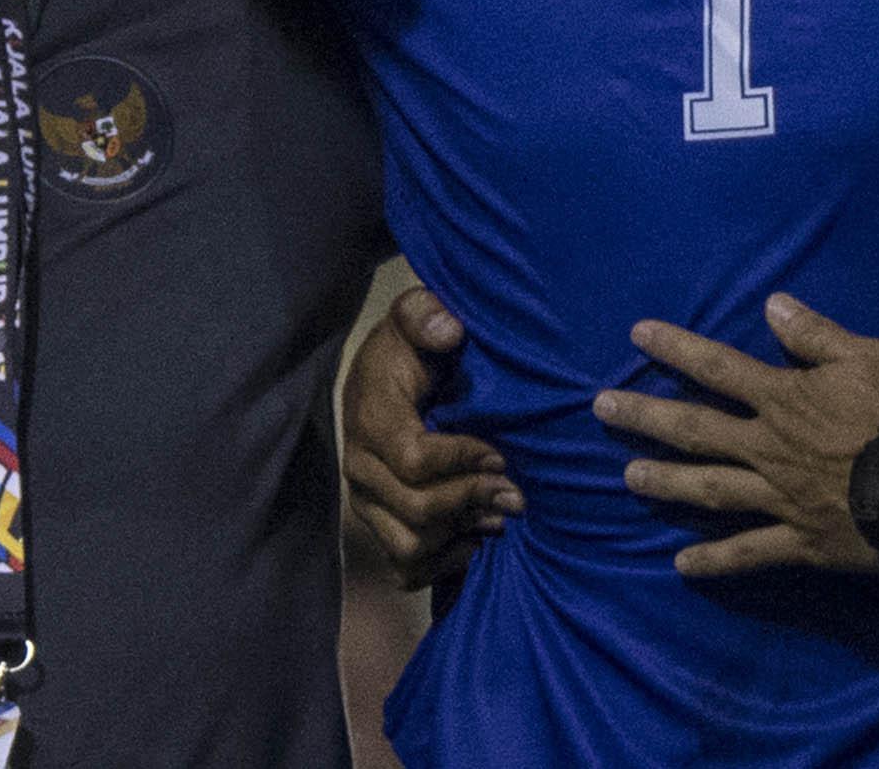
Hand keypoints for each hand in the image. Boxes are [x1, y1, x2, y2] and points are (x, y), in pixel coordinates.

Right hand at [340, 287, 520, 590]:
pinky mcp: (378, 523)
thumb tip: (449, 330)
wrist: (385, 375)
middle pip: (417, 509)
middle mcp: (361, 467)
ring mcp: (367, 501)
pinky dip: (442, 562)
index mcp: (370, 418)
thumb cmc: (410, 347)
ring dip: (461, 534)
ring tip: (500, 515)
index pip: (414, 459)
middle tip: (517, 492)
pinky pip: (404, 566)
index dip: (463, 461)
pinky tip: (475, 538)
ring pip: (410, 545)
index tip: (501, 452)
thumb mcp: (416, 314)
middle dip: (473, 500)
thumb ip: (426, 313)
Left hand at [594, 294, 878, 578]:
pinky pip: (748, 552)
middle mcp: (768, 447)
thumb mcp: (869, 355)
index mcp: (784, 400)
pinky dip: (715, 561)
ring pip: (710, 489)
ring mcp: (778, 497)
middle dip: (645, 417)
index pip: (719, 367)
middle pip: (695, 429)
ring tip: (627, 479)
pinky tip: (680, 566)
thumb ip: (816, 334)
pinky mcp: (799, 541)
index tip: (637, 335)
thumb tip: (772, 304)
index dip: (676, 349)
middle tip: (601, 409)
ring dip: (665, 483)